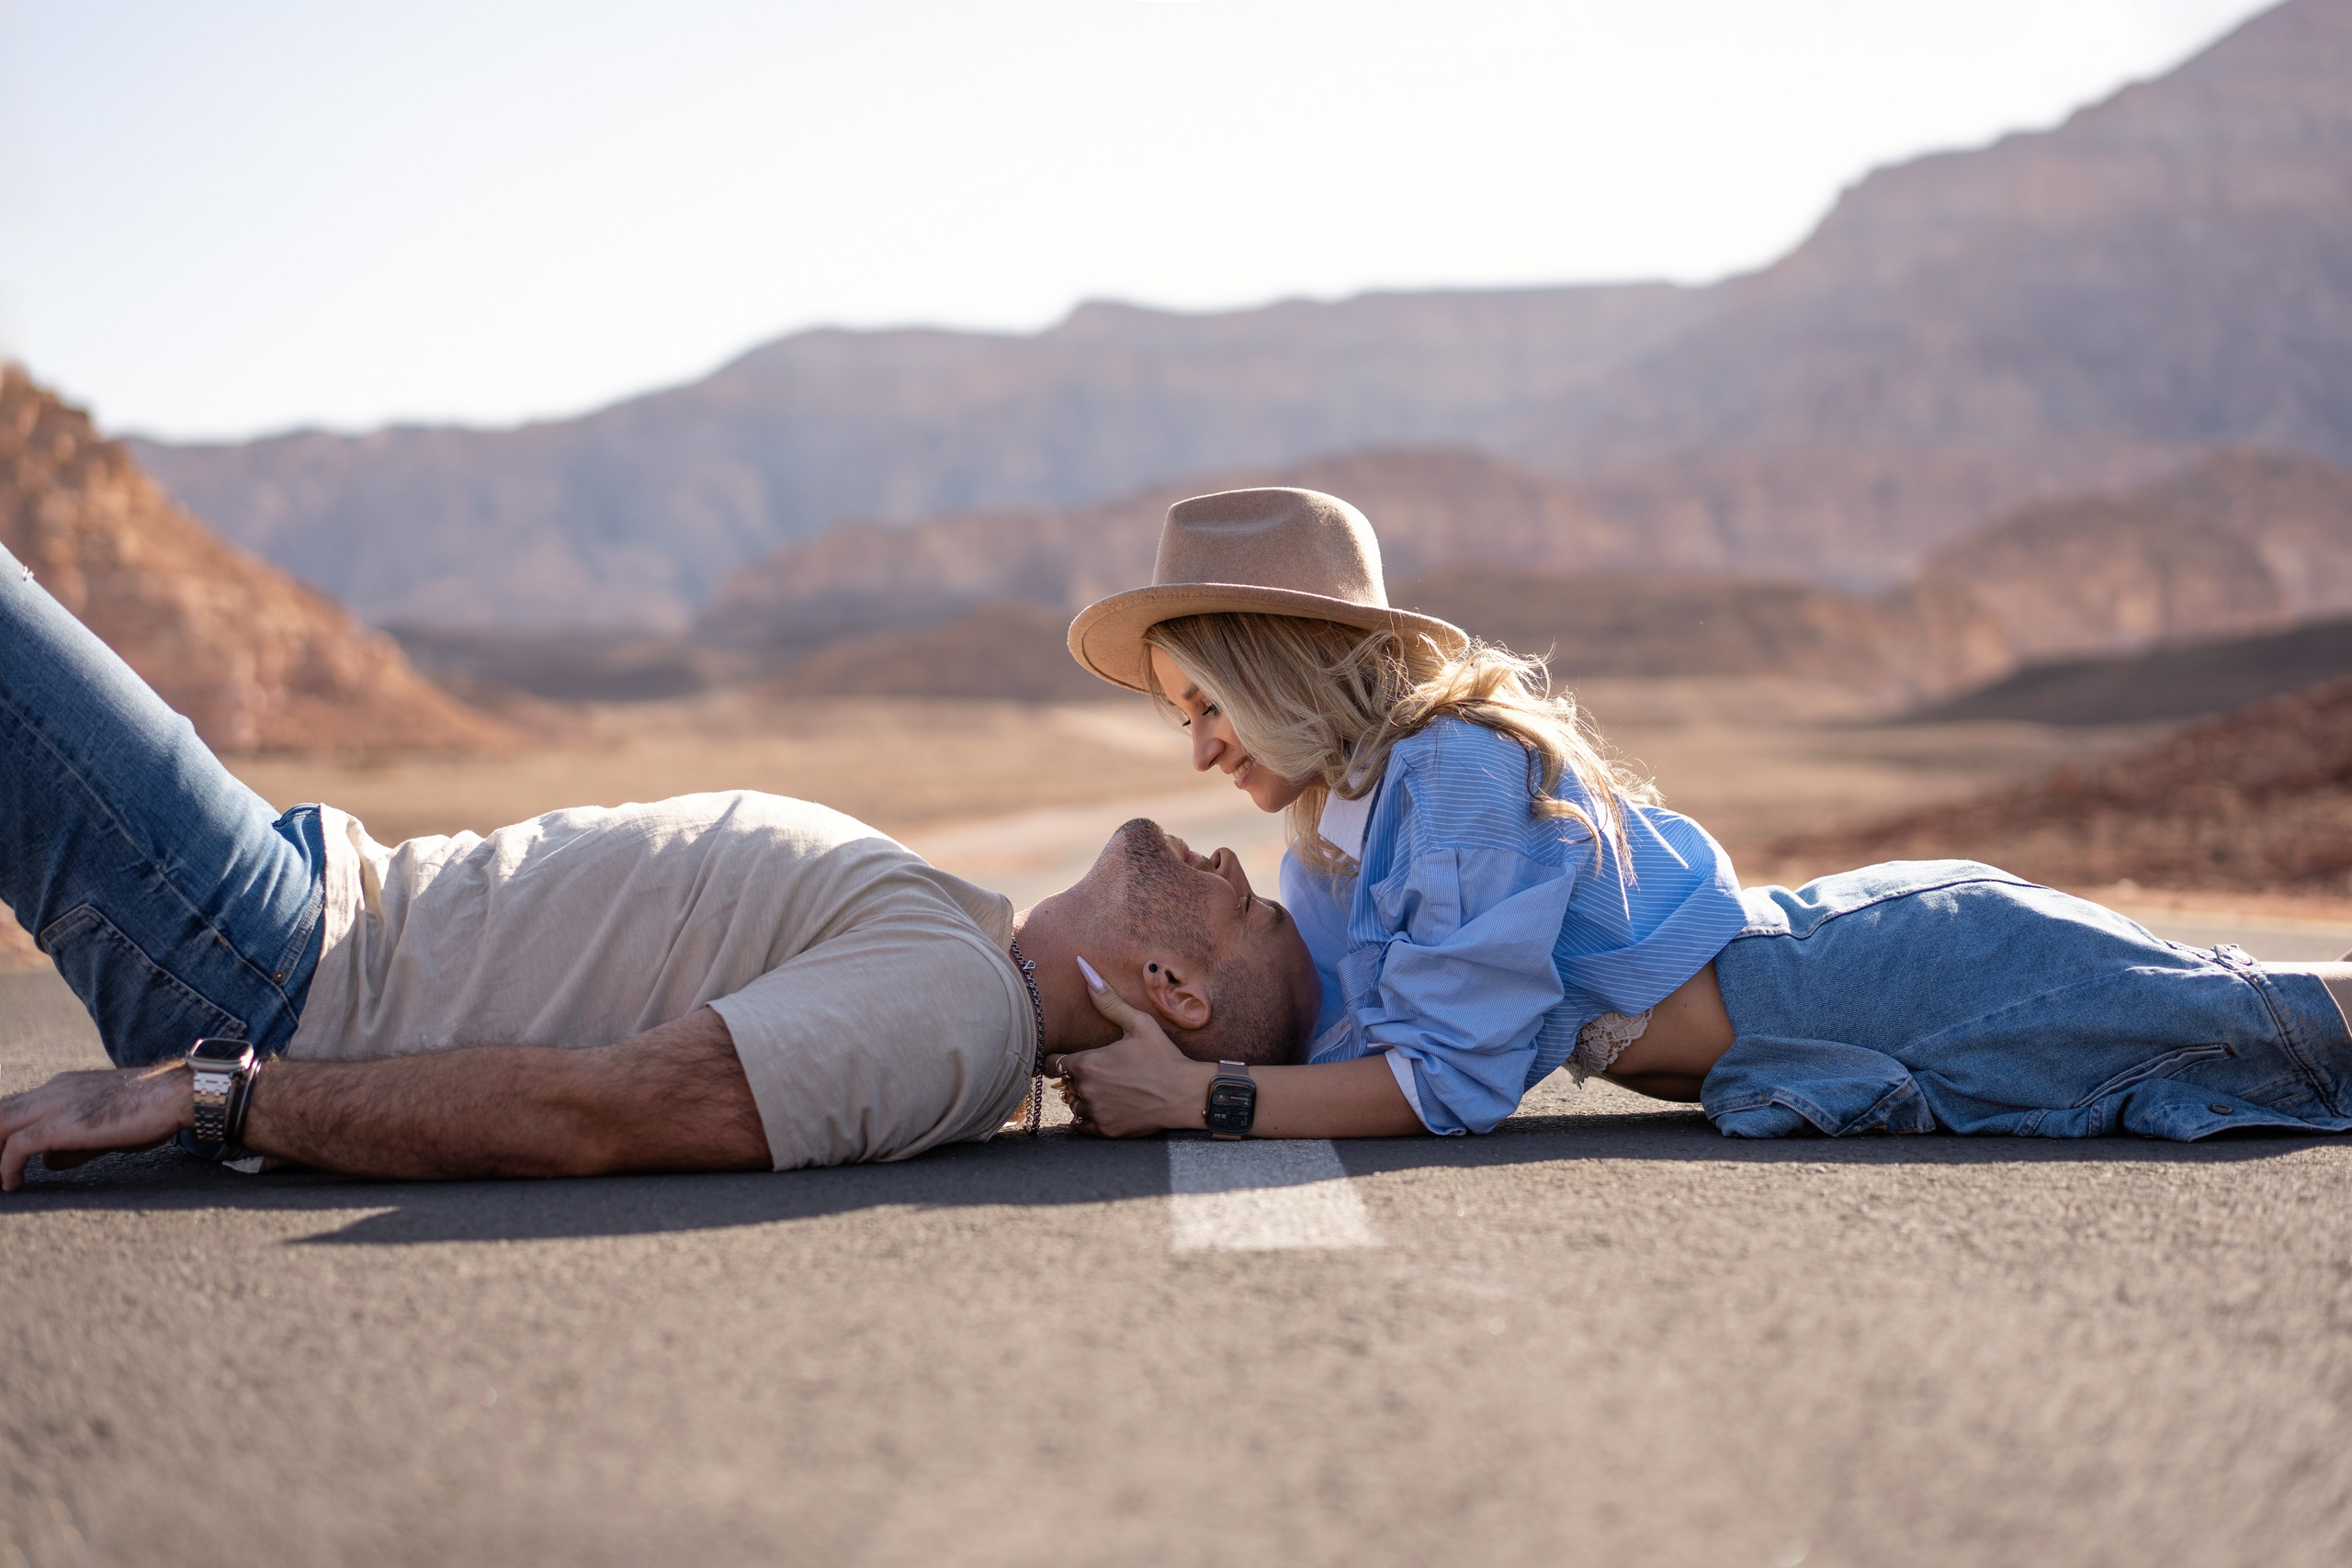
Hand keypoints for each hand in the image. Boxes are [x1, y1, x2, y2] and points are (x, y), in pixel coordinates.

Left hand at [0, 1063, 190, 1191]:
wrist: (177, 1095)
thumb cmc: (152, 1111)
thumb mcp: (105, 1128)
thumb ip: (73, 1145)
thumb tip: (46, 1163)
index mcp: (62, 1086)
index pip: (14, 1108)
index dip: (1, 1134)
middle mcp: (53, 1090)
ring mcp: (55, 1104)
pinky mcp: (61, 1124)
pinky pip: (18, 1146)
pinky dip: (7, 1167)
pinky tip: (12, 1184)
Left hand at [1046, 959, 1213, 1137]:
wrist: (1186, 1094)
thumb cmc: (1163, 1055)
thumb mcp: (1138, 1023)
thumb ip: (1107, 999)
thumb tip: (1083, 966)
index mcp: (1087, 1063)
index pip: (1052, 1063)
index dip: (1063, 1059)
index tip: (1080, 1056)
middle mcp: (1085, 1090)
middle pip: (1064, 1084)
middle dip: (1077, 1077)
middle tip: (1103, 1071)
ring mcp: (1095, 1113)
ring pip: (1073, 1104)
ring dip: (1084, 1097)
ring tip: (1109, 1087)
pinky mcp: (1106, 1130)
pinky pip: (1082, 1125)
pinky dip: (1091, 1117)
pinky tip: (1109, 1105)